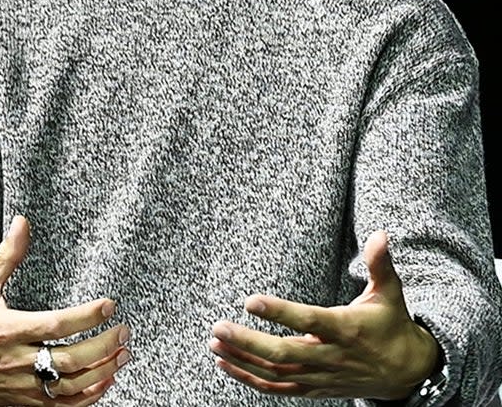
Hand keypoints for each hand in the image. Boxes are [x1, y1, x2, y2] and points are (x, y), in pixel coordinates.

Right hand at [0, 215, 129, 405]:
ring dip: (102, 372)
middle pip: (71, 360)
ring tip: (122, 355)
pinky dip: (87, 397)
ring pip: (70, 386)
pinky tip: (103, 382)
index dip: (88, 316)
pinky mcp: (20, 403)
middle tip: (124, 332)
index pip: (57, 324)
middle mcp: (16, 361)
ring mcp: (19, 387)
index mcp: (7, 330)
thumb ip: (6, 257)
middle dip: (104, 346)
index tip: (109, 305)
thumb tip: (23, 223)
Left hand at [208, 230, 439, 398]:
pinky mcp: (316, 388)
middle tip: (218, 327)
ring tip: (214, 342)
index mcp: (346, 329)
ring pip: (278, 373)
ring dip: (243, 360)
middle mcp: (332, 355)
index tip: (250, 301)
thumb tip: (381, 233)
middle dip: (249, 342)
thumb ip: (380, 264)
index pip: (309, 320)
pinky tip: (225, 363)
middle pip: (286, 354)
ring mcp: (322, 375)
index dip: (280, 313)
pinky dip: (251, 379)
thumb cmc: (391, 325)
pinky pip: (279, 388)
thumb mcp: (390, 293)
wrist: (409, 373)